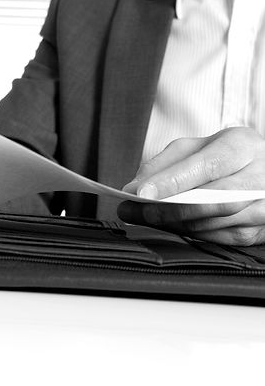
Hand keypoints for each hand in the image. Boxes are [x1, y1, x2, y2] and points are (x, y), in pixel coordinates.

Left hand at [117, 127, 264, 244]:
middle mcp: (260, 175)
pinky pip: (222, 238)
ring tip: (146, 219)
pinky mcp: (263, 230)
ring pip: (216, 223)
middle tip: (137, 212)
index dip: (172, 182)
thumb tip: (134, 188)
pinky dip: (192, 234)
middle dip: (168, 209)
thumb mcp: (196, 148)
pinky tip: (173, 227)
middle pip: (213, 199)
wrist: (263, 170)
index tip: (141, 193)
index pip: (207, 165)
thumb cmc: (226, 157)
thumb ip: (164, 164)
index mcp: (242, 146)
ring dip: (175, 225)